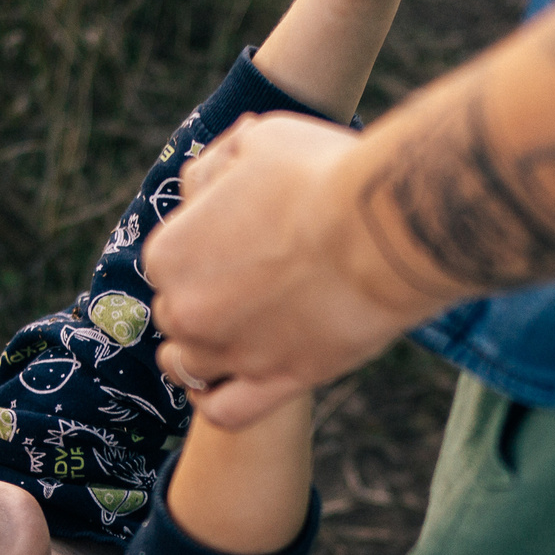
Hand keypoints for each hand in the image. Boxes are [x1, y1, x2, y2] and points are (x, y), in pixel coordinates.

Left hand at [144, 114, 441, 428]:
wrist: (385, 227)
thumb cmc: (325, 175)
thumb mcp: (259, 142)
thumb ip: (223, 165)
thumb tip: (214, 174)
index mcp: (170, 252)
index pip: (170, 264)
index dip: (203, 253)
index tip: (241, 244)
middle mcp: (187, 310)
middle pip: (178, 314)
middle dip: (205, 300)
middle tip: (253, 283)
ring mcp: (230, 352)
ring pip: (190, 366)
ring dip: (205, 352)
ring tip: (237, 334)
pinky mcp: (276, 383)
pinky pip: (225, 412)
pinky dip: (217, 401)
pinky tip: (231, 382)